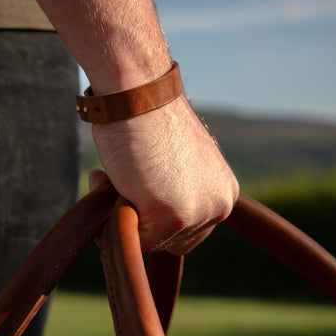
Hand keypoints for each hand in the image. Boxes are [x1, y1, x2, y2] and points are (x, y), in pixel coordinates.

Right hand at [90, 95, 239, 254]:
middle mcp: (219, 206)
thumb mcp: (176, 164)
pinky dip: (113, 218)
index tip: (137, 187)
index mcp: (224, 192)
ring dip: (125, 216)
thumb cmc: (150, 119)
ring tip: (116, 177)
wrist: (139, 94)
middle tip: (122, 184)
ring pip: (152, 242)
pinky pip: (132, 239)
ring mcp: (197, 214)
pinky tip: (111, 180)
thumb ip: (172, 192)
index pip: (191, 230)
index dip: (156, 215)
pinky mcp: (171, 217)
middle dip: (144, 220)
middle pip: (174, 241)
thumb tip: (142, 213)